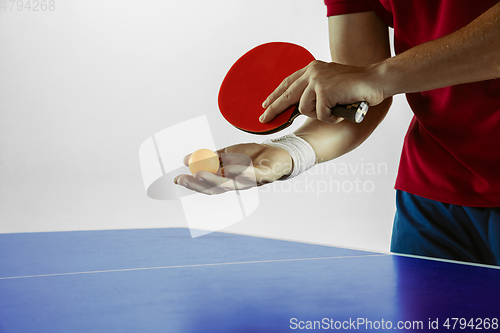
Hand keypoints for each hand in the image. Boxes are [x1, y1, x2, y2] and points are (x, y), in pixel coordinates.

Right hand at [174, 143, 291, 194]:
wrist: (280, 152)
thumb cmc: (254, 155)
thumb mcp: (229, 153)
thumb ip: (210, 157)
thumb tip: (186, 159)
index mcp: (229, 180)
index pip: (208, 186)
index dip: (192, 184)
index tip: (177, 179)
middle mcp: (239, 184)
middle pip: (216, 188)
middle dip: (198, 185)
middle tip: (184, 179)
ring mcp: (252, 181)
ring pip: (232, 184)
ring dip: (215, 180)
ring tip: (199, 174)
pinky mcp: (266, 175)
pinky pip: (254, 175)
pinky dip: (243, 173)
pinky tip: (231, 169)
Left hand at [260, 60, 383, 123]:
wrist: (375, 80)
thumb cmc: (356, 86)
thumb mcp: (330, 84)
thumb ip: (315, 89)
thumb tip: (298, 105)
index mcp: (312, 68)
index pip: (288, 82)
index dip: (276, 94)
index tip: (265, 104)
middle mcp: (312, 72)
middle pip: (286, 95)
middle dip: (274, 109)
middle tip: (263, 119)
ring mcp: (317, 80)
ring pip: (305, 109)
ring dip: (321, 115)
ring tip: (336, 108)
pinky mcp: (324, 90)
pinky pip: (320, 114)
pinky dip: (332, 117)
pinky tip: (341, 109)